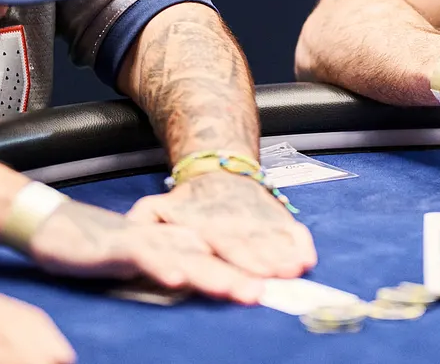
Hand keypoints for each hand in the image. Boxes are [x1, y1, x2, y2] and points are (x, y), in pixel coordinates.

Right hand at [26, 198, 263, 303]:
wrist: (62, 227)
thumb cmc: (108, 252)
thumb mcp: (150, 269)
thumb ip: (180, 277)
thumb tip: (209, 296)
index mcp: (183, 247)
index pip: (223, 264)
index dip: (252, 276)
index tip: (281, 293)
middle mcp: (173, 242)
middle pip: (216, 261)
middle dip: (246, 277)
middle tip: (274, 294)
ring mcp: (149, 242)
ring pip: (189, 257)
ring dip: (216, 274)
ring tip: (242, 290)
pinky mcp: (121, 245)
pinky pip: (145, 255)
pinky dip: (162, 265)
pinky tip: (178, 277)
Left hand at [127, 170, 317, 277]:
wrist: (219, 164)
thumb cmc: (188, 201)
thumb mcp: (160, 206)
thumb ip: (144, 220)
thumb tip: (132, 231)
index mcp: (206, 223)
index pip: (220, 241)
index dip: (233, 255)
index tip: (244, 269)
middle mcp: (234, 222)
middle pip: (250, 244)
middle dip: (262, 260)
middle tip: (276, 275)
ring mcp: (257, 219)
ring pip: (272, 238)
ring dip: (284, 254)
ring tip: (295, 269)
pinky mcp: (275, 216)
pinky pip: (291, 228)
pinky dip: (300, 242)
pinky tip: (307, 258)